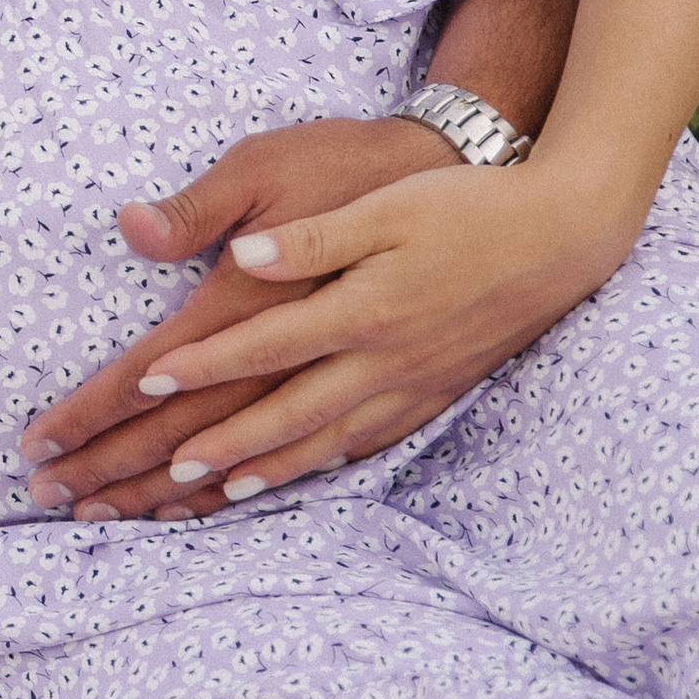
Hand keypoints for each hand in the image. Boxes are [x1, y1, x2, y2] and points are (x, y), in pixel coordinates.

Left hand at [25, 122, 636, 512]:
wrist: (563, 234)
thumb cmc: (464, 204)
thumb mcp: (384, 205)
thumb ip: (309, 238)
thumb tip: (242, 256)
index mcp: (356, 308)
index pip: (256, 348)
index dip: (193, 369)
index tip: (135, 388)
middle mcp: (377, 361)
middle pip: (272, 415)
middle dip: (206, 447)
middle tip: (156, 470)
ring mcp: (405, 385)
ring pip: (313, 442)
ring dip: (252, 470)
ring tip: (195, 494)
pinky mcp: (430, 392)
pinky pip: (359, 443)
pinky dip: (311, 467)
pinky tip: (280, 479)